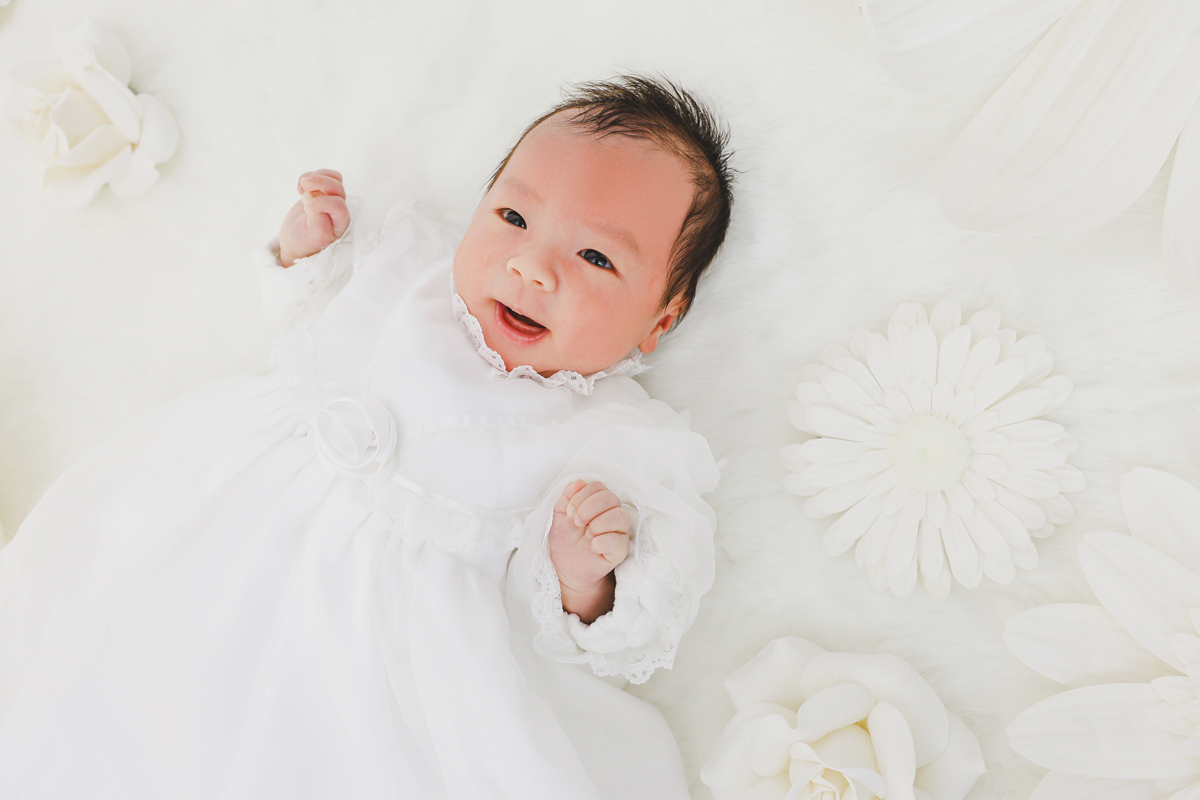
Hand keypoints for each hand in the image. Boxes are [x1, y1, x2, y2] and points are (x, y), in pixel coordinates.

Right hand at [278, 169, 349, 266]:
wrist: (294, 243)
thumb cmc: (305, 243)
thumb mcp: (313, 236)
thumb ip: (317, 217)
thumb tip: (312, 193)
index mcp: (341, 222)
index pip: (338, 204)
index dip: (322, 203)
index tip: (307, 209)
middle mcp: (339, 210)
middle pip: (338, 187)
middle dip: (321, 182)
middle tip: (304, 184)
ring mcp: (330, 199)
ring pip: (333, 178)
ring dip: (317, 175)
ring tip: (302, 185)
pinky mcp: (319, 193)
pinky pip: (320, 175)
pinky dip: (308, 175)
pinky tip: (298, 189)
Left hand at [549, 480, 630, 622]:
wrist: (566, 568)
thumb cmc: (566, 539)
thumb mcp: (559, 516)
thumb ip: (567, 498)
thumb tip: (578, 482)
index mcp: (598, 501)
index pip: (598, 486)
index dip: (582, 496)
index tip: (569, 512)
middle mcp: (612, 512)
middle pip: (611, 498)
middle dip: (589, 509)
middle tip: (577, 523)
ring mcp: (619, 531)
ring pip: (621, 516)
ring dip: (598, 524)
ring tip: (587, 535)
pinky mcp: (621, 549)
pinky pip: (619, 540)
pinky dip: (603, 541)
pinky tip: (593, 547)